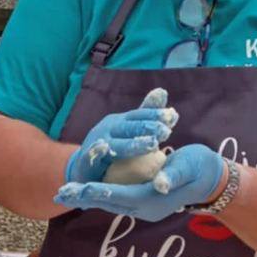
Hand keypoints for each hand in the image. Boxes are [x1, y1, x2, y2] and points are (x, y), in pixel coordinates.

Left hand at [56, 144, 225, 222]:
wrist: (210, 181)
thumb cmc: (200, 169)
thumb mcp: (189, 168)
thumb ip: (174, 176)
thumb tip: (161, 184)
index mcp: (153, 199)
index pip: (120, 194)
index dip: (97, 191)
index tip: (77, 188)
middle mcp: (145, 208)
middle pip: (109, 203)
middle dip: (84, 197)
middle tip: (60, 193)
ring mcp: (143, 208)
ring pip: (110, 203)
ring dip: (87, 198)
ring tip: (65, 194)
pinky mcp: (143, 203)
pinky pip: (116, 200)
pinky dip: (99, 197)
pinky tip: (84, 192)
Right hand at [63, 88, 177, 183]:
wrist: (84, 166)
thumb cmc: (112, 145)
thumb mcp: (129, 129)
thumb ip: (146, 114)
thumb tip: (162, 91)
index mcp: (121, 122)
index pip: (139, 115)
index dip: (154, 115)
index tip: (172, 116)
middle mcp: (108, 129)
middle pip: (129, 127)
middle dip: (147, 127)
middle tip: (166, 131)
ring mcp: (97, 144)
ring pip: (116, 143)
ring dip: (133, 144)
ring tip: (152, 145)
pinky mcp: (86, 162)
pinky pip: (91, 157)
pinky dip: (97, 152)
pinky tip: (104, 148)